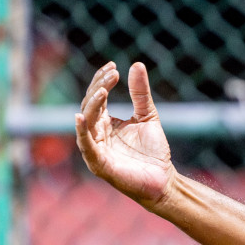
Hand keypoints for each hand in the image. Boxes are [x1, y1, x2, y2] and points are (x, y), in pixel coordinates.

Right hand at [74, 61, 177, 208]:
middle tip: (113, 73)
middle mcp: (97, 134)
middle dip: (99, 88)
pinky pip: (85, 145)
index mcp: (106, 123)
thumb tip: (136, 64)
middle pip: (90, 105)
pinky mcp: (99, 163)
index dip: (102, 81)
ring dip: (92, 104)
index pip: (97, 97)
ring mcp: (96, 148)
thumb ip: (140, 94)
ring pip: (86, 121)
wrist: (163, 180)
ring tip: (104, 89)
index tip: (113, 66)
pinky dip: (81, 131)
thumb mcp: (148, 116)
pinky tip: (80, 117)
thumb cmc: (153, 152)